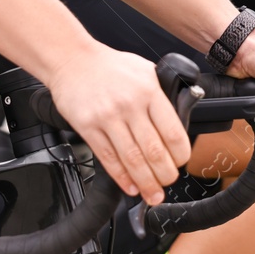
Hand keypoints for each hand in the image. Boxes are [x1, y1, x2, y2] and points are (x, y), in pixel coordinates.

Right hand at [45, 43, 191, 204]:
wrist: (72, 59)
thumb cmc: (110, 66)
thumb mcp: (145, 70)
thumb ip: (162, 93)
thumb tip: (180, 117)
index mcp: (149, 91)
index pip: (172, 131)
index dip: (181, 154)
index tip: (182, 162)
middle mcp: (130, 105)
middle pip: (154, 150)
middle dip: (165, 174)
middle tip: (168, 183)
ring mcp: (108, 117)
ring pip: (132, 159)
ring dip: (146, 182)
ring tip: (153, 194)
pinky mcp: (88, 127)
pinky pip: (108, 158)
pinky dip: (121, 177)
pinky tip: (130, 185)